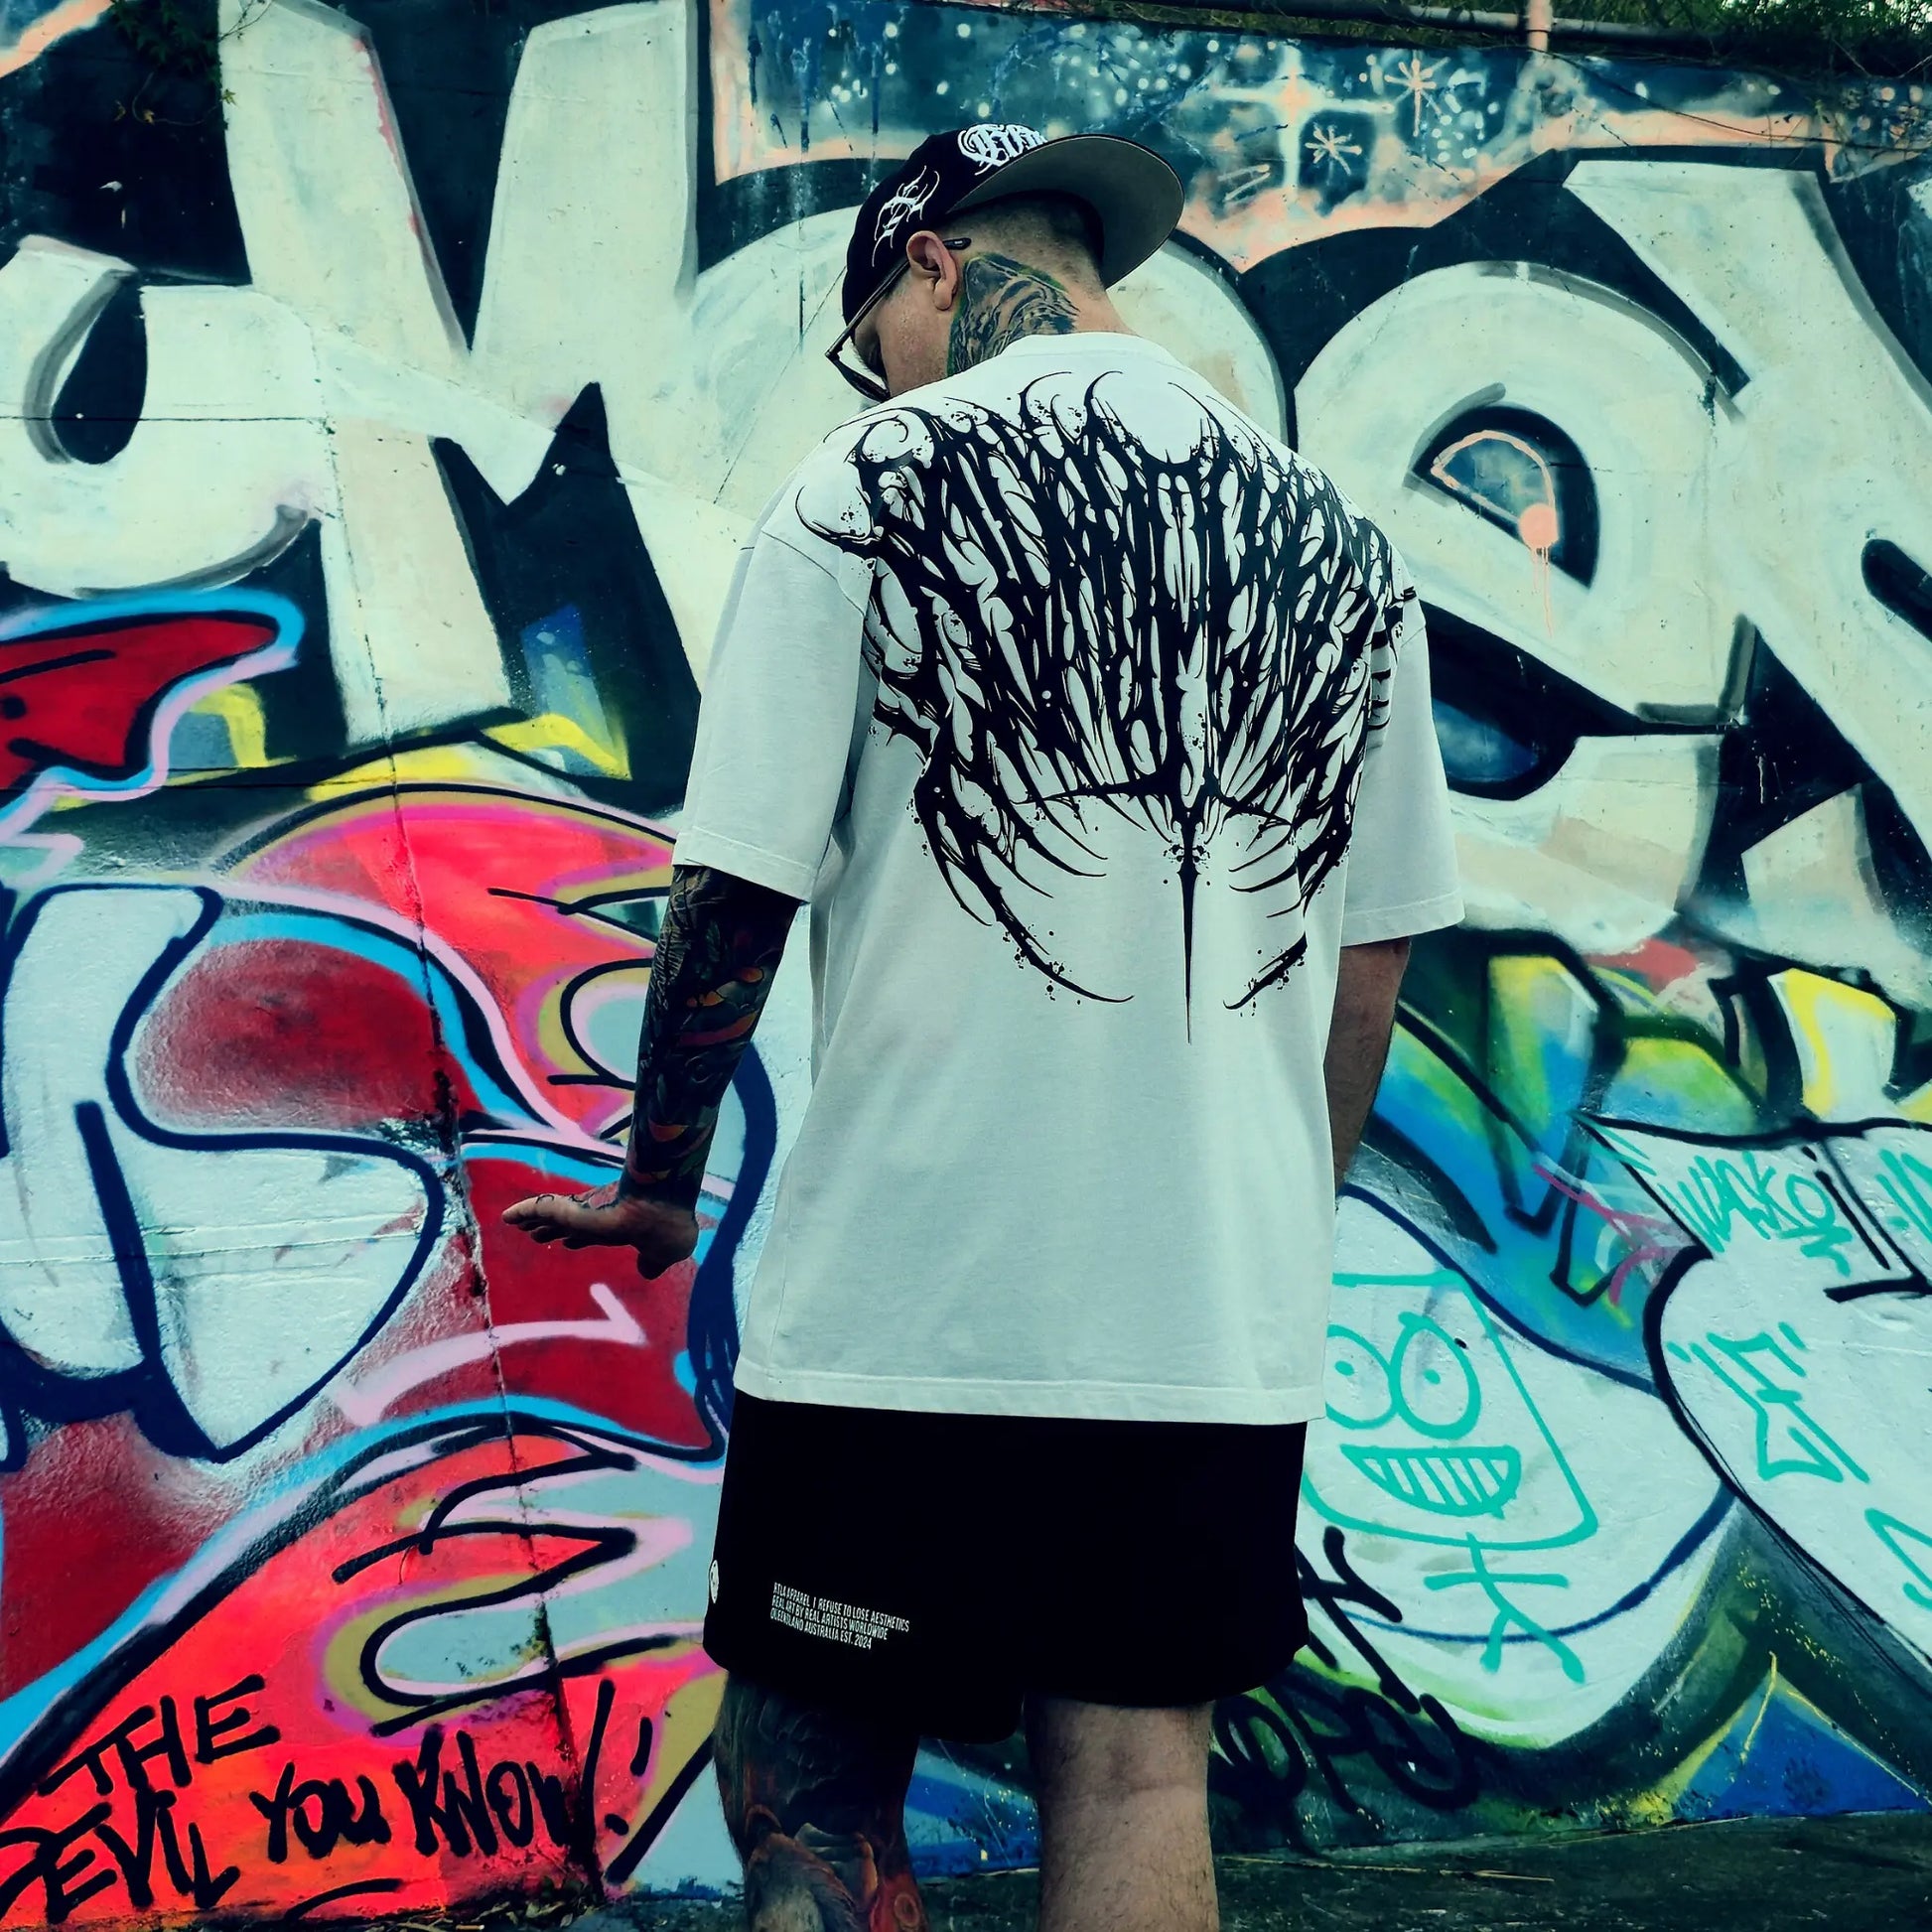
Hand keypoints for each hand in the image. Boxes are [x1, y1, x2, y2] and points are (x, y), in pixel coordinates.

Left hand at [500, 1181, 698, 1278]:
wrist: (663, 1209)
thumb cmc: (669, 1227)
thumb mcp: (666, 1251)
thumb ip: (653, 1261)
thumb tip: (648, 1270)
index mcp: (619, 1228)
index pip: (593, 1233)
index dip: (578, 1238)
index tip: (566, 1243)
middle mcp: (599, 1217)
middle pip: (568, 1223)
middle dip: (551, 1229)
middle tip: (533, 1235)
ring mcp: (585, 1210)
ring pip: (551, 1215)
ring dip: (532, 1219)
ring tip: (512, 1223)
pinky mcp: (573, 1207)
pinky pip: (542, 1207)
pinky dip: (524, 1210)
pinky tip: (507, 1217)